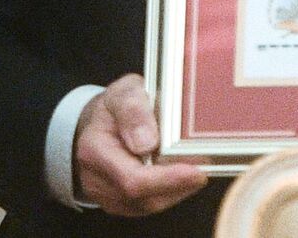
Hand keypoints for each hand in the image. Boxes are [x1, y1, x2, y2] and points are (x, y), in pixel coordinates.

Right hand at [72, 74, 210, 216]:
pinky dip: (169, 191)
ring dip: (176, 188)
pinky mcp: (118, 205)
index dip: (167, 180)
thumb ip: (133, 110)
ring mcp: (106, 197)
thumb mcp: (123, 92)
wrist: (97, 124)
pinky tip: (178, 174)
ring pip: (151, 204)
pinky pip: (149, 205)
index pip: (133, 179)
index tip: (197, 171)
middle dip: (179, 184)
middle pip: (145, 197)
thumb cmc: (113, 108)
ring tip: (192, 164)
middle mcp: (95, 180)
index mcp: (93, 150)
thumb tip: (146, 142)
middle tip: (204, 164)